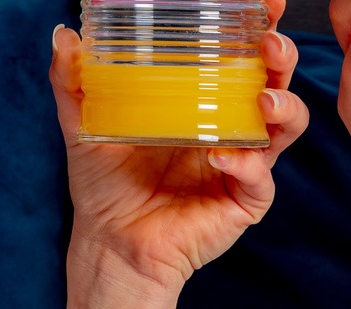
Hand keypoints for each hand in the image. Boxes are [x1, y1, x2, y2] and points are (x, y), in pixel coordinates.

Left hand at [50, 18, 308, 303]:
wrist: (110, 243)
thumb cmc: (106, 186)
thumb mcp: (86, 124)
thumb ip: (73, 81)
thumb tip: (64, 35)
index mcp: (203, 101)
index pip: (241, 55)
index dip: (259, 26)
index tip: (267, 2)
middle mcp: (231, 128)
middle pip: (276, 82)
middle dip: (282, 57)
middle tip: (270, 42)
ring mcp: (243, 163)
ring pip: (286, 128)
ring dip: (285, 106)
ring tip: (264, 98)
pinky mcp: (244, 201)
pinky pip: (260, 179)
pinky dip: (247, 164)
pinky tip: (222, 158)